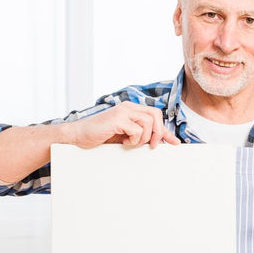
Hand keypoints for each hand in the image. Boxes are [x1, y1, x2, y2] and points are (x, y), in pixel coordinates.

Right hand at [66, 102, 180, 148]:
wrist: (78, 135)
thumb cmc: (100, 136)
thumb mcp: (125, 135)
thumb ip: (141, 135)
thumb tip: (159, 142)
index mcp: (131, 109)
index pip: (155, 115)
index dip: (166, 130)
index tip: (175, 143)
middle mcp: (128, 107)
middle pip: (156, 115)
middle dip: (159, 132)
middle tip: (153, 145)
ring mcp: (122, 111)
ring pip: (149, 122)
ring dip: (144, 138)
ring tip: (131, 143)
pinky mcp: (117, 119)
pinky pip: (137, 130)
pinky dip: (134, 139)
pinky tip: (123, 142)